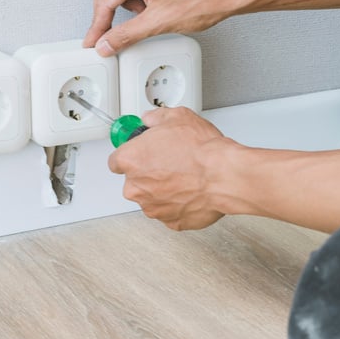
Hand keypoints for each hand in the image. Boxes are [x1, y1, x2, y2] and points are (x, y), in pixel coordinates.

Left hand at [109, 107, 229, 230]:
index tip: (141, 152)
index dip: (132, 154)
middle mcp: (136, 187)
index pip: (116, 160)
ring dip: (164, 189)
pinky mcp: (172, 221)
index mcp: (130, 160)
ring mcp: (153, 207)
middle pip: (134, 181)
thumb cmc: (201, 150)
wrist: (223, 175)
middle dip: (149, 173)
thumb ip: (155, 118)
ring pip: (152, 197)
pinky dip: (179, 203)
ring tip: (185, 175)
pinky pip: (170, 211)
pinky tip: (192, 190)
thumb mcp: (177, 117)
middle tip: (170, 161)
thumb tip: (151, 120)